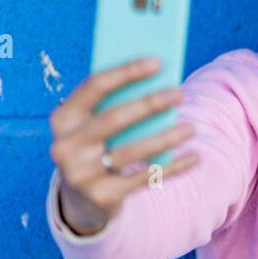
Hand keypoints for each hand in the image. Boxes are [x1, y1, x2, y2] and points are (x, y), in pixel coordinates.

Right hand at [48, 57, 198, 235]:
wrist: (82, 197)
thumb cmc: (98, 144)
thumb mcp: (96, 124)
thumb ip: (117, 103)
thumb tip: (161, 80)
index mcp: (63, 119)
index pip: (93, 87)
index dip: (126, 72)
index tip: (158, 61)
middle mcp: (65, 146)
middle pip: (113, 119)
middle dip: (149, 104)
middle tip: (180, 92)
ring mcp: (81, 174)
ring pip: (132, 151)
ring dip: (166, 137)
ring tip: (192, 127)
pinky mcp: (102, 196)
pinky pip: (145, 178)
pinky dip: (173, 167)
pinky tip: (195, 156)